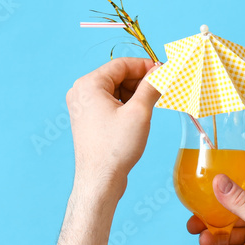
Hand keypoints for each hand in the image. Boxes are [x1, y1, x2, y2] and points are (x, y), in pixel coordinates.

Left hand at [65, 57, 160, 199]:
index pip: (121, 64)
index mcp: (89, 84)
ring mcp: (82, 107)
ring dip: (134, 94)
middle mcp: (81, 93)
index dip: (145, 66)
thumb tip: (163, 71)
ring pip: (114, 89)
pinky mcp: (87, 120)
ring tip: (150, 105)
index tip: (163, 72)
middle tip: (161, 89)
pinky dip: (125, 104)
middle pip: (117, 76)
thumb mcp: (139, 112)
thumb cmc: (115, 148)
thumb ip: (152, 86)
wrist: (99, 180)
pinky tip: (138, 115)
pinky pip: (109, 103)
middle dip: (140, 81)